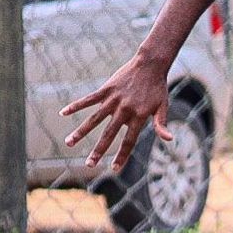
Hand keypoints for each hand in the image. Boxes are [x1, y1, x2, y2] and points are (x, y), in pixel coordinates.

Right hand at [60, 55, 172, 170]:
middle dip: (98, 151)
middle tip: (89, 164)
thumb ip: (161, 124)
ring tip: (69, 143)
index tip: (114, 169)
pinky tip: (63, 112)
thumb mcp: (163, 106)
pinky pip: (88, 99)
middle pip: (109, 134)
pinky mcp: (106, 89)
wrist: (151, 64)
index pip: (129, 141)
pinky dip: (76, 105)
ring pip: (94, 119)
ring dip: (81, 132)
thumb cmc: (158, 87)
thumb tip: (169, 140)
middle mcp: (124, 110)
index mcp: (139, 116)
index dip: (122, 155)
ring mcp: (113, 100)